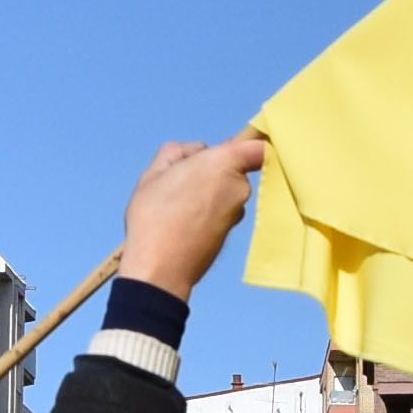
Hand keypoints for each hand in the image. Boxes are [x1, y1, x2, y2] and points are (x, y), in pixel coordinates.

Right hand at [117, 132, 269, 300]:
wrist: (160, 268)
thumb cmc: (155, 217)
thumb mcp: (154, 171)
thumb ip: (178, 152)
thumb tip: (195, 153)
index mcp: (223, 164)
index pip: (257, 148)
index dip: (251, 143)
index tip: (237, 146)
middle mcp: (238, 188)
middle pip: (231, 168)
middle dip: (209, 170)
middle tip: (177, 182)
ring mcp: (236, 212)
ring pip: (223, 191)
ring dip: (205, 193)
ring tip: (174, 207)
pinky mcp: (230, 232)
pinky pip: (219, 211)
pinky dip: (205, 213)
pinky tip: (181, 222)